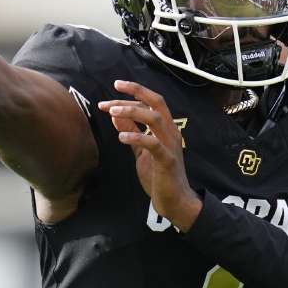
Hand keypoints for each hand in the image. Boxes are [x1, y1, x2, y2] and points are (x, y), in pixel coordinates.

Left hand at [99, 80, 201, 231]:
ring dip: (132, 112)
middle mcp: (170, 132)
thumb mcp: (141, 150)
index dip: (133, 93)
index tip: (115, 86)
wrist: (174, 200)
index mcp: (165, 128)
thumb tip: (116, 115)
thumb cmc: (159, 174)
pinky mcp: (167, 160)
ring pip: (154, 118)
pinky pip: (153, 144)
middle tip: (114, 90)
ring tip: (113, 112)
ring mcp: (170, 145)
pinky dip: (137, 137)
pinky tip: (121, 137)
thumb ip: (131, 132)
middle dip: (136, 92)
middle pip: (156, 102)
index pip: (151, 102)